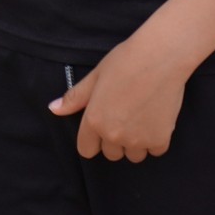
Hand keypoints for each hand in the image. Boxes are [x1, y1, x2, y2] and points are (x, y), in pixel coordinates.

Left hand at [49, 36, 189, 162]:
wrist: (161, 58)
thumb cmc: (125, 62)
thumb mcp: (95, 77)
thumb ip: (75, 98)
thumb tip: (53, 109)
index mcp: (94, 121)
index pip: (86, 150)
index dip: (92, 141)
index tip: (101, 129)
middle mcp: (114, 135)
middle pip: (111, 154)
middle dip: (115, 141)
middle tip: (124, 117)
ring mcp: (138, 140)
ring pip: (133, 155)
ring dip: (136, 143)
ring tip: (140, 118)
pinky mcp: (160, 140)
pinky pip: (155, 151)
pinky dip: (156, 140)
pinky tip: (156, 120)